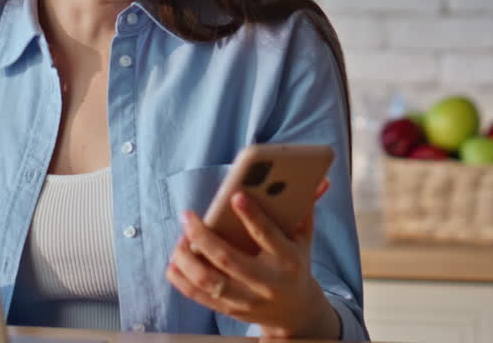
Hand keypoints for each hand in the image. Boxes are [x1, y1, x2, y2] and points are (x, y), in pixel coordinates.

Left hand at [166, 178, 339, 339]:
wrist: (297, 312)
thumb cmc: (295, 264)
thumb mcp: (304, 238)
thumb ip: (304, 208)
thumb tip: (317, 178)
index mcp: (288, 260)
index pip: (269, 237)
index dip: (253, 216)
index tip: (236, 195)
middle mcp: (267, 283)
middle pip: (229, 259)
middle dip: (203, 235)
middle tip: (188, 216)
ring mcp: (247, 299)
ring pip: (209, 281)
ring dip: (187, 258)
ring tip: (181, 238)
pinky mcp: (231, 311)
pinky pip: (199, 296)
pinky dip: (182, 278)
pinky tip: (174, 260)